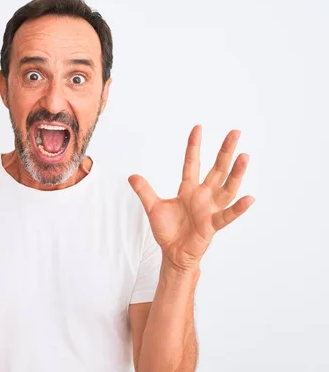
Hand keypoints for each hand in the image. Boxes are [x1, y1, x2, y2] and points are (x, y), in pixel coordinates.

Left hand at [128, 126, 253, 271]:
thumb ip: (145, 191)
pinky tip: (249, 198)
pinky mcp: (212, 225)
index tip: (197, 128)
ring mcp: (210, 209)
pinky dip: (238, 208)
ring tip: (244, 156)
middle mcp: (203, 196)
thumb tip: (132, 176)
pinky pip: (227, 215)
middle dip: (225, 151)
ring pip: (226, 188)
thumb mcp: (153, 208)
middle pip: (216, 169)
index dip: (194, 146)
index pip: (192, 163)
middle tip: (236, 132)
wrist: (173, 253)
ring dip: (236, 173)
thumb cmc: (168, 231)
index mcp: (188, 189)